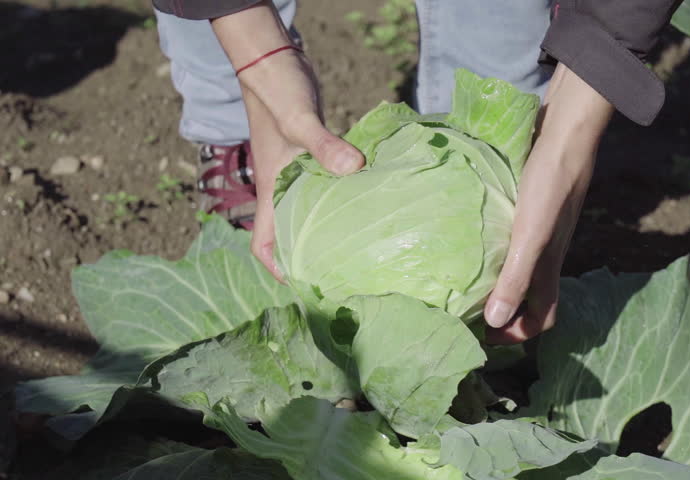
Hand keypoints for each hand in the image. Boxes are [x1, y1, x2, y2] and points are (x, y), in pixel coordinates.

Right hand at [211, 1, 363, 280]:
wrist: (272, 60)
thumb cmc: (277, 92)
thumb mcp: (299, 120)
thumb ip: (324, 146)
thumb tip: (355, 169)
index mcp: (270, 188)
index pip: (261, 243)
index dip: (277, 267)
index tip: (303, 282)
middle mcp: (280, 186)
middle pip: (288, 234)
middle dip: (308, 256)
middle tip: (343, 272)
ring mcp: (295, 171)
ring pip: (307, 212)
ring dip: (326, 229)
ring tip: (359, 245)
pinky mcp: (310, 155)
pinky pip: (324, 186)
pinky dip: (340, 196)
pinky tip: (367, 197)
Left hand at [484, 64, 612, 343]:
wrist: (566, 132)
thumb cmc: (551, 184)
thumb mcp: (531, 235)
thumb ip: (516, 278)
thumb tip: (495, 322)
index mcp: (549, 265)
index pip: (543, 317)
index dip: (517, 334)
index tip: (483, 336)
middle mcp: (546, 253)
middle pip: (530, 297)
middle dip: (504, 313)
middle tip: (466, 313)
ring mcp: (539, 230)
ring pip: (520, 269)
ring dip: (497, 282)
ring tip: (462, 281)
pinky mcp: (529, 207)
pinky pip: (512, 241)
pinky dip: (494, 251)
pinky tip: (471, 239)